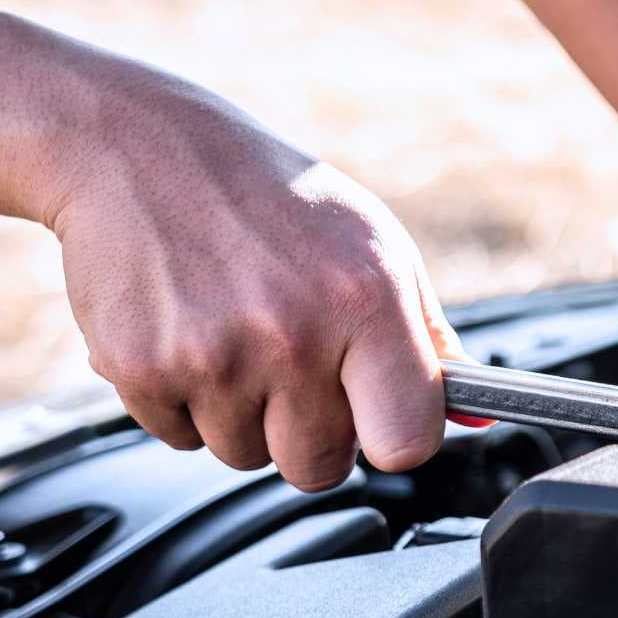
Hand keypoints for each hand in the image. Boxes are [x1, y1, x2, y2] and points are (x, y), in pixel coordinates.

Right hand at [46, 84, 464, 490]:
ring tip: (235, 334)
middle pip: (318, 467)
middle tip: (292, 364)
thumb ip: (428, 341)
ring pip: (246, 455)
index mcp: (367, 301)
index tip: (379, 419)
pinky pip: (180, 438)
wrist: (141, 150)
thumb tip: (476, 416)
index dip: (393, 438)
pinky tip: (188, 333)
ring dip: (243, 415)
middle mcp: (292, 334)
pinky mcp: (142, 369)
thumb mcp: (377, 249)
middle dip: (311, 432)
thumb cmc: (275, 201)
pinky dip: (185, 401)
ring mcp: (213, 356)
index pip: (405, 443)